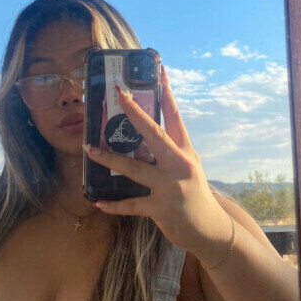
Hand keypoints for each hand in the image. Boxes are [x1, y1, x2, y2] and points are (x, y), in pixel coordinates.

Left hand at [85, 65, 226, 253]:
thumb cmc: (194, 194)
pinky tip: (98, 201)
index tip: (160, 71)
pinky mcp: (161, 208)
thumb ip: (170, 150)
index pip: (175, 117)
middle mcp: (179, 164)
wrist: (210, 229)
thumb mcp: (188, 167)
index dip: (167, 93)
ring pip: (135, 168)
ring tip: (90, 150)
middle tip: (119, 95)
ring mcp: (169, 186)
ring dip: (110, 158)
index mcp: (185, 151)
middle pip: (154, 134)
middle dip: (135, 114)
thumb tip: (145, 132)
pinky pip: (131, 204)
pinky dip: (113, 204)